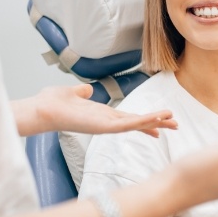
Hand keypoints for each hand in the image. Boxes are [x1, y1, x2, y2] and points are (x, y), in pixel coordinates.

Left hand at [12, 84, 177, 136]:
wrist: (42, 109)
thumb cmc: (53, 103)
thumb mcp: (72, 93)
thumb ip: (82, 92)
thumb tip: (86, 89)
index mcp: (102, 115)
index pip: (129, 118)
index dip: (145, 119)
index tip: (161, 122)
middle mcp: (106, 122)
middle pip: (138, 123)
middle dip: (157, 123)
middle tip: (176, 125)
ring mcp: (106, 126)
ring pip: (136, 124)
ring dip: (154, 122)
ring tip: (172, 121)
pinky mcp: (103, 127)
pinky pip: (127, 125)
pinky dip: (142, 122)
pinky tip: (155, 119)